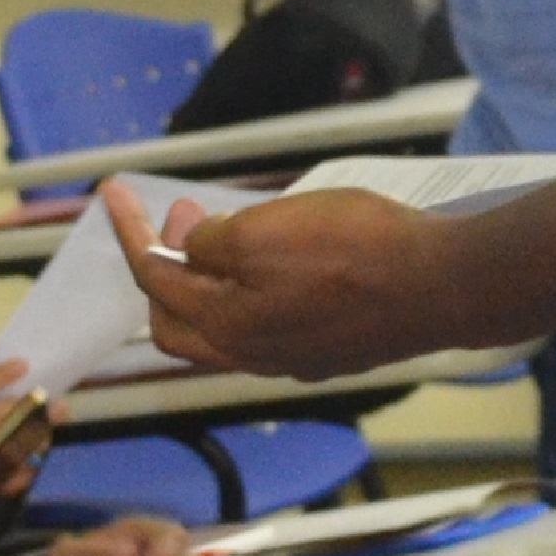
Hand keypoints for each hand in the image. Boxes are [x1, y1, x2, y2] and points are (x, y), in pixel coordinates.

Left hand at [115, 180, 471, 383]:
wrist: (442, 286)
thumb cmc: (353, 253)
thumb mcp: (264, 231)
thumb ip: (212, 244)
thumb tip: (192, 250)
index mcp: (224, 327)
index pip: (155, 280)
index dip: (131, 233)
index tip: (113, 195)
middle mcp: (252, 356)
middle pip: (179, 321)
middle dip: (167, 267)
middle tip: (180, 217)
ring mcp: (294, 359)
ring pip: (226, 328)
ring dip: (211, 281)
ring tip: (227, 231)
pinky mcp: (332, 351)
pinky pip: (269, 328)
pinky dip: (251, 294)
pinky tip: (276, 263)